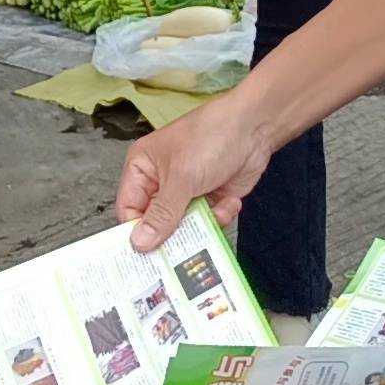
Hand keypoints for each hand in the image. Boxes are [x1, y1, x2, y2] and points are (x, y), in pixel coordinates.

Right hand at [116, 96, 272, 244]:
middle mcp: (162, 181)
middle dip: (169, 235)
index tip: (145, 256)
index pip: (129, 208)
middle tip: (179, 253)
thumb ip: (162, 214)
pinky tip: (229, 201)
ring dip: (199, 226)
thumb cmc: (210, 138)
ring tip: (211, 220)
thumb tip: (139, 244)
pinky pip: (208, 221)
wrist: (256, 127)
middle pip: (155, 222)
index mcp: (142, 168)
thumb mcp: (181, 177)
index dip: (136, 232)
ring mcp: (187, 190)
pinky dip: (219, 216)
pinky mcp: (211, 197)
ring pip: (184, 226)